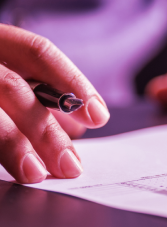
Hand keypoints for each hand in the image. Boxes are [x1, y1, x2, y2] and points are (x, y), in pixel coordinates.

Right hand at [0, 24, 109, 183]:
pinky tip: (2, 173)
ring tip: (34, 174)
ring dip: (10, 145)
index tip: (98, 115)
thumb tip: (77, 125)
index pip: (36, 52)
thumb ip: (34, 94)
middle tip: (71, 165)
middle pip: (9, 86)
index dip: (70, 81)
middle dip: (43, 128)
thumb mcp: (6, 77)